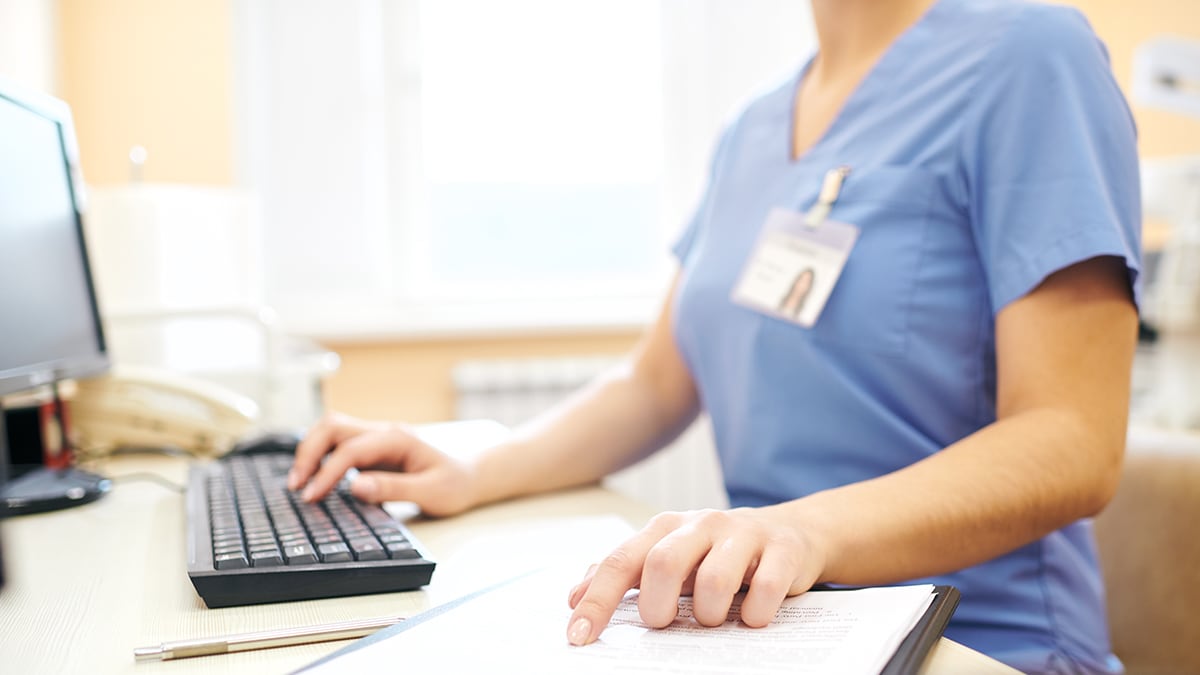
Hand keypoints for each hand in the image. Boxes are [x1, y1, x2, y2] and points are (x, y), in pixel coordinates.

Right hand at [287, 412, 477, 516]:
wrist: (469, 478)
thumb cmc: (454, 485)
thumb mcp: (431, 492)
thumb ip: (393, 489)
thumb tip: (355, 486)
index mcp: (397, 439)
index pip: (350, 450)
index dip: (326, 473)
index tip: (311, 497)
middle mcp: (383, 432)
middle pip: (332, 428)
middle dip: (308, 453)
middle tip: (296, 486)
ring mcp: (376, 439)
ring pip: (331, 431)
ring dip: (310, 451)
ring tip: (298, 482)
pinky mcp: (371, 450)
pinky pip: (337, 444)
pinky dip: (320, 455)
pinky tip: (312, 477)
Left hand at [565, 507, 826, 644]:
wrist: (791, 533)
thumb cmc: (716, 553)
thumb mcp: (668, 556)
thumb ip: (623, 575)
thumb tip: (574, 598)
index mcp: (665, 528)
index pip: (621, 563)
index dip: (597, 601)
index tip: (579, 637)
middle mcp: (701, 524)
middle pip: (663, 564)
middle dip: (658, 606)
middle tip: (665, 623)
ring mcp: (743, 534)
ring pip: (714, 579)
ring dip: (710, 613)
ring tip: (713, 618)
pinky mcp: (782, 550)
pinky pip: (764, 589)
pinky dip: (755, 614)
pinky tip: (752, 616)